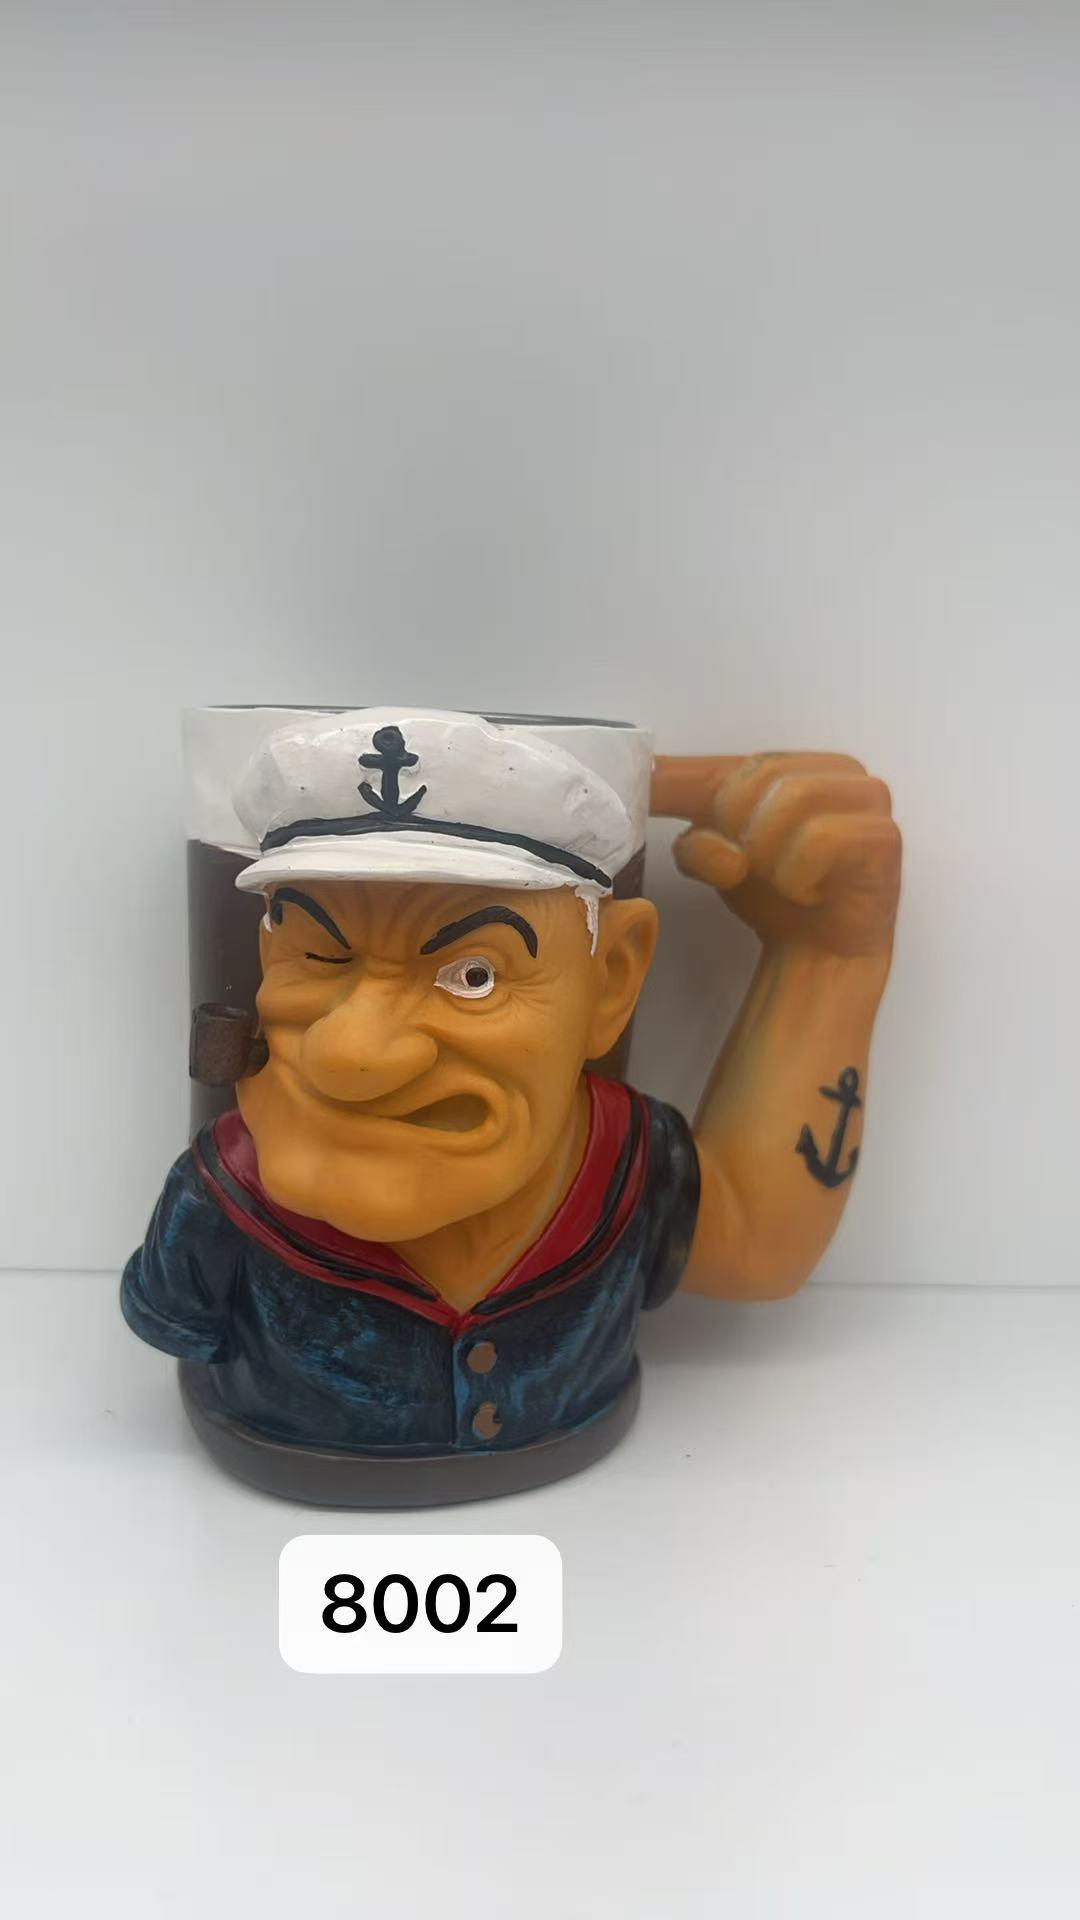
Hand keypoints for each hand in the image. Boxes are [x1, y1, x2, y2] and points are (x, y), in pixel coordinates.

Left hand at [650, 752, 900, 958]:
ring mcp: (870, 800)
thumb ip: (685, 821)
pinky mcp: (885, 839)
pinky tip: (810, 892)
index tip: (638, 792)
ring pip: (793, 799)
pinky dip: (798, 873)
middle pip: (760, 775)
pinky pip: (820, 839)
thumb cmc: (772, 894)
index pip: (723, 764)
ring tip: (781, 880)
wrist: (817, 954)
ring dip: (769, 853)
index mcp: (795, 763)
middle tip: (749, 870)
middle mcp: (839, 769)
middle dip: (737, 829)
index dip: (678, 781)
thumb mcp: (713, 853)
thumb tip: (647, 791)